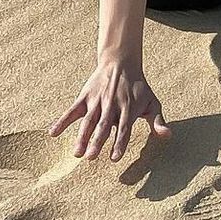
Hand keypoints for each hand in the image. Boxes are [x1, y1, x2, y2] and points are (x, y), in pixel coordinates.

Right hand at [49, 59, 170, 161]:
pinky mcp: (85, 96)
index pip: (123, 129)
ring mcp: (97, 100)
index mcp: (128, 109)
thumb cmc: (138, 86)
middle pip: (103, 126)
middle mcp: (111, 105)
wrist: (121, 60)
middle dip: (97, 141)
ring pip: (88, 120)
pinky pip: (72, 110)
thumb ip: (158, 120)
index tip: (114, 158)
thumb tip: (167, 136)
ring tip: (76, 153)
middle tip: (91, 157)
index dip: (119, 143)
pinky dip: (62, 121)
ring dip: (81, 136)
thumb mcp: (152, 101)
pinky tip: (53, 133)